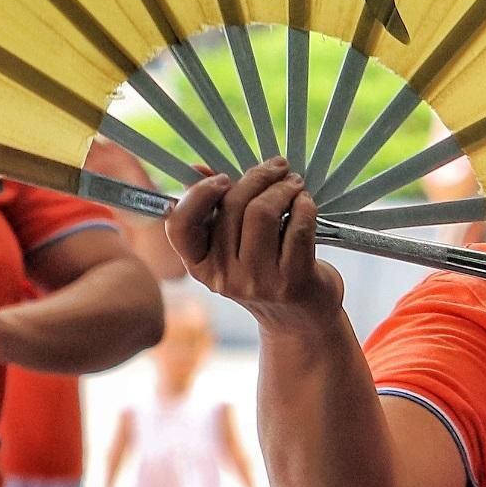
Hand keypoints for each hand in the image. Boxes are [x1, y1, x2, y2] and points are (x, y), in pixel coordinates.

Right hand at [165, 159, 342, 326]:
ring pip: (264, 213)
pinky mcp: (291, 281)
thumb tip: (196, 170)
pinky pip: (297, 227)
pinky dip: (304, 207)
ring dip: (284, 188)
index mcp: (200, 265)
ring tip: (294, 183)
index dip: (198, 194)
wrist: (299, 320)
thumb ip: (213, 208)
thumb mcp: (232, 247)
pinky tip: (306, 204)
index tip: (223, 177)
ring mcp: (257, 282)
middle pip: (233, 207)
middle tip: (278, 166)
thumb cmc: (264, 270)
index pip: (179, 227)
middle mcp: (224, 277)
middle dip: (259, 176)